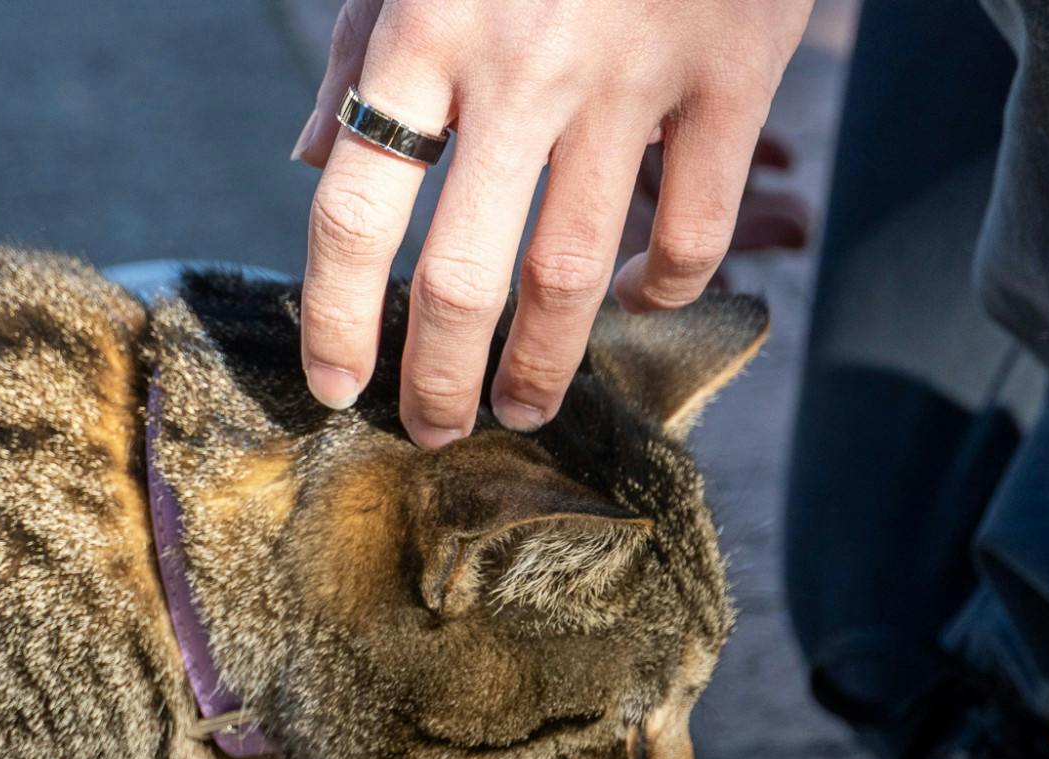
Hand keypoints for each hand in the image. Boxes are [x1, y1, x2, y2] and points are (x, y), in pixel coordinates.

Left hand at [294, 0, 812, 442]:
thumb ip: (360, 53)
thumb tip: (316, 166)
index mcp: (424, 32)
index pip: (355, 215)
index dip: (336, 321)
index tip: (333, 384)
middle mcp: (520, 66)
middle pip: (463, 279)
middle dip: (438, 379)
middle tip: (431, 428)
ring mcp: (631, 75)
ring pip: (573, 275)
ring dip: (541, 365)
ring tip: (521, 406)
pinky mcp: (733, 71)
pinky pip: (694, 224)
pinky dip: (666, 287)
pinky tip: (636, 301)